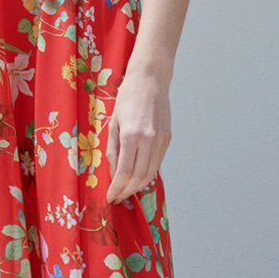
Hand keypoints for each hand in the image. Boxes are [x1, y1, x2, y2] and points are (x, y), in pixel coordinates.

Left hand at [105, 69, 171, 203]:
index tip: (111, 197)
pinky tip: (138, 176)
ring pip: (151, 173)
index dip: (117, 189)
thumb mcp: (113, 124)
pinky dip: (148, 173)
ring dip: (138, 186)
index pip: (124, 173)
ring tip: (127, 190)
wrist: (150, 80)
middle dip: (127, 192)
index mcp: (131, 135)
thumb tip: (114, 174)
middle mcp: (148, 140)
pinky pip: (157, 163)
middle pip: (139, 177)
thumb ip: (113, 150)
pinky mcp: (168, 138)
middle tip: (118, 197)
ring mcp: (160, 140)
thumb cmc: (127, 98)